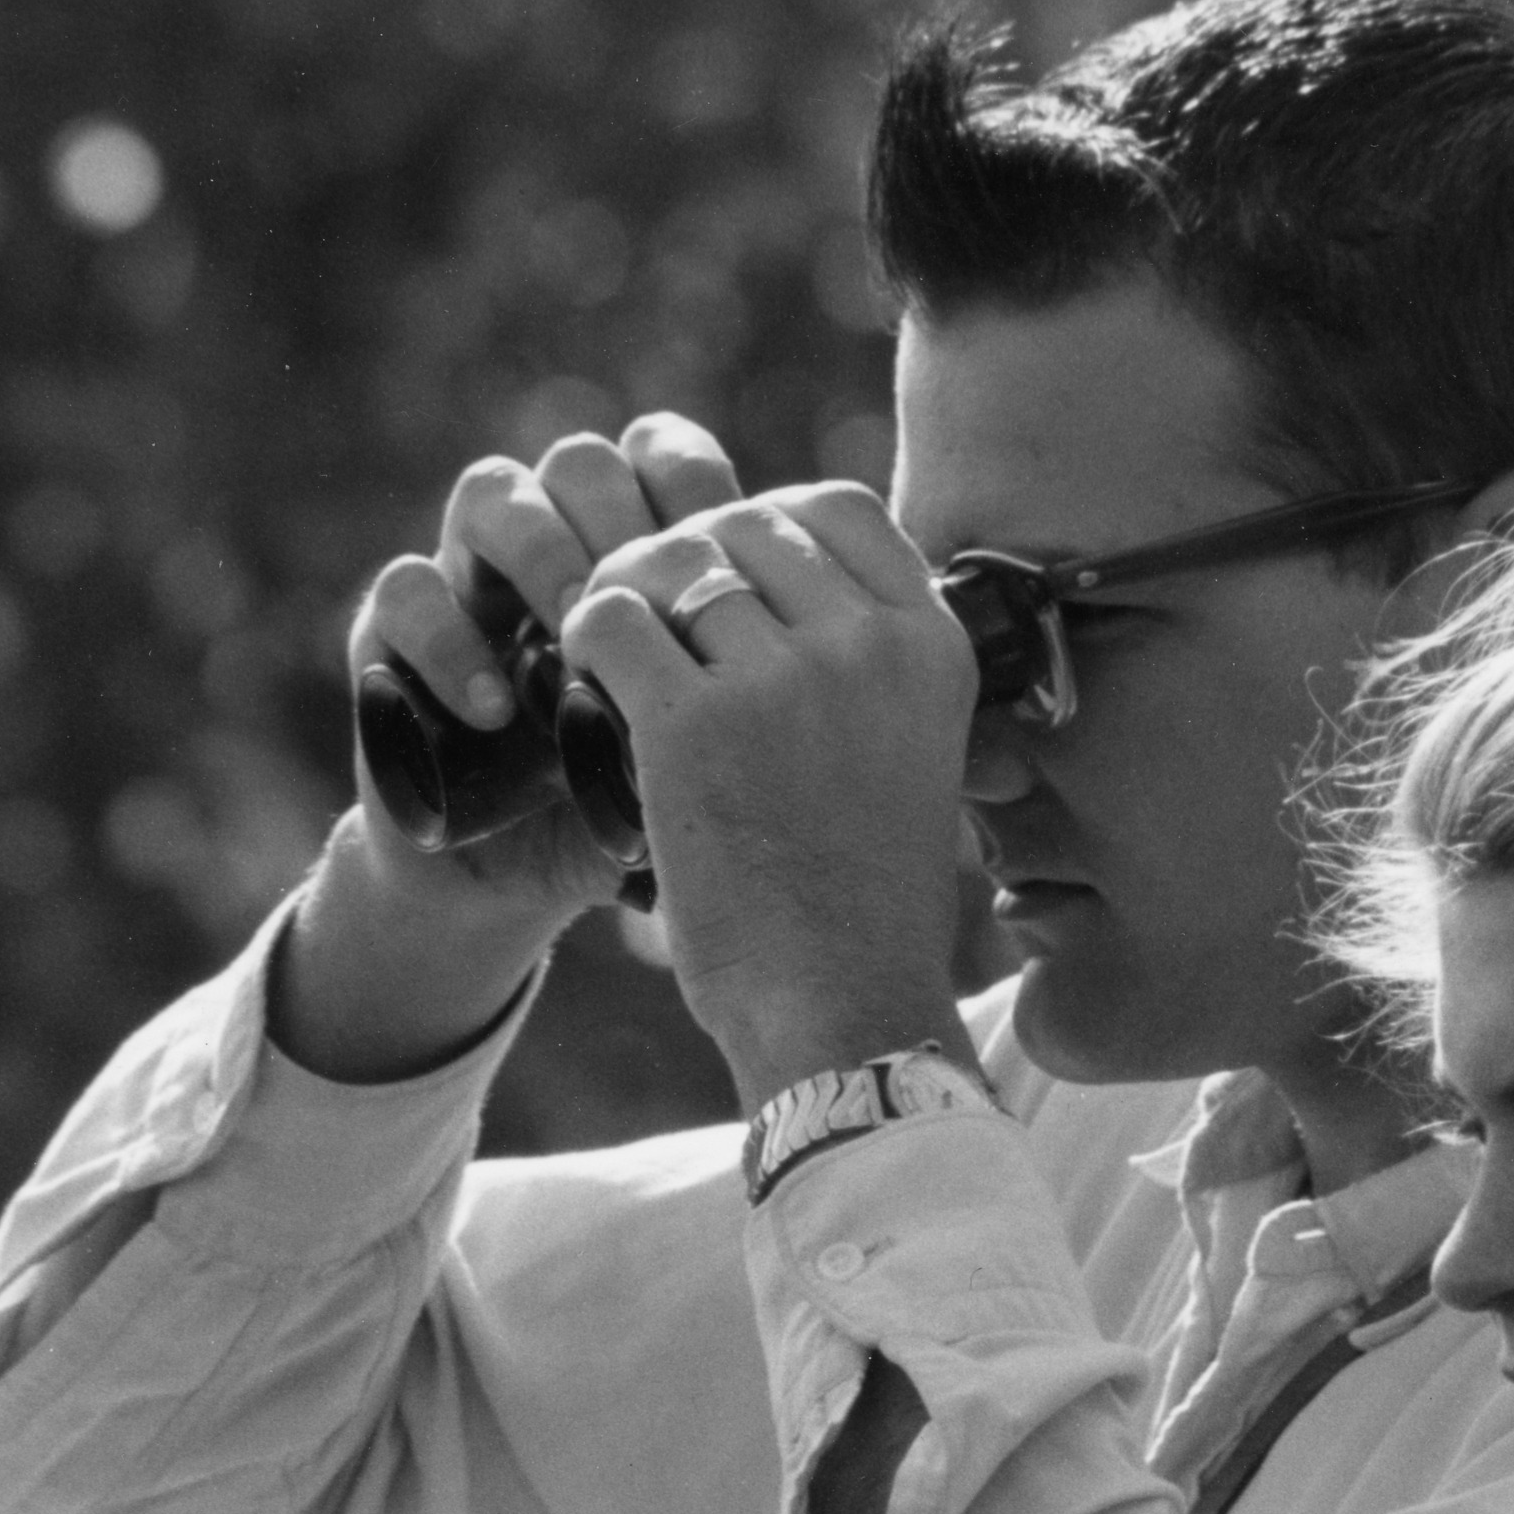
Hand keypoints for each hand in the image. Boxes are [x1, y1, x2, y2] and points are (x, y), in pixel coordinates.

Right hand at [283, 413, 739, 1081]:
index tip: (735, 558)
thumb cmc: (665, 824)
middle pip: (587, 458)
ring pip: (490, 491)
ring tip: (577, 638)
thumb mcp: (745, 755)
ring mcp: (476, 586)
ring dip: (540, 552)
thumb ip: (796, 688)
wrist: (543, 892)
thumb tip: (908, 648)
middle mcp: (561, 546)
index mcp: (647, 550)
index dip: (694, 480)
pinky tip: (492, 711)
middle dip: (626, 516)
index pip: (667, 456)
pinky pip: (401, 590)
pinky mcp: (395, 642)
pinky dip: (446, 638)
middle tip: (658, 603)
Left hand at [559, 482, 978, 1105]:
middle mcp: (865, 646)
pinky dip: (585, 631)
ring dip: (625, 586)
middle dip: (682, 554)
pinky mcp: (694, 726)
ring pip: (671, 558)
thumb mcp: (915, 757)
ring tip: (610, 640)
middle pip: (743, 523)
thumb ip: (878, 672)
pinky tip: (581, 669)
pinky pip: (614, 618)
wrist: (842, 1008)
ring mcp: (781, 680)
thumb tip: (803, 595)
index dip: (762, 523)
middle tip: (651, 618)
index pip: (834, 506)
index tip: (729, 578)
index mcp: (931, 644)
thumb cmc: (866, 902)